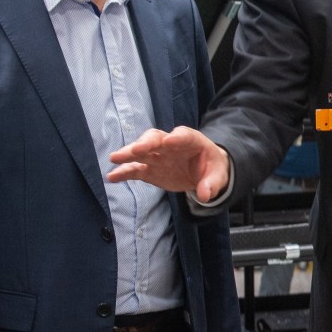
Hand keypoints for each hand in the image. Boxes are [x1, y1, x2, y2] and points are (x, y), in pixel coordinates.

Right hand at [108, 126, 229, 201]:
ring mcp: (158, 156)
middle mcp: (170, 144)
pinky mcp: (150, 169)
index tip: (168, 141)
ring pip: (141, 152)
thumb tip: (205, 195)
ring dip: (128, 154)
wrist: (203, 173)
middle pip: (155, 139)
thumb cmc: (211, 168)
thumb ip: (212, 184)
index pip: (183, 135)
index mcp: (191, 140)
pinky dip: (124, 172)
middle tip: (135, 149)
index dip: (176, 138)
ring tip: (115, 158)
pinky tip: (112, 177)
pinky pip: (136, 169)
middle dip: (145, 143)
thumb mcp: (218, 175)